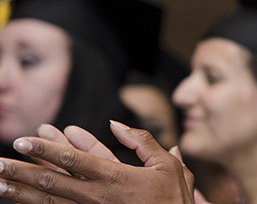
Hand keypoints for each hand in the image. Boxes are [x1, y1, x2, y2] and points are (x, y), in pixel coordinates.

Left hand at [0, 121, 194, 202]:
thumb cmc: (172, 199)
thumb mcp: (165, 165)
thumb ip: (141, 141)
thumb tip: (116, 124)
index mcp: (115, 178)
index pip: (72, 160)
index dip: (45, 149)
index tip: (22, 141)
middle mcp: (96, 197)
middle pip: (51, 181)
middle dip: (21, 172)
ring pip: (49, 202)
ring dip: (21, 193)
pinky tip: (22, 203)